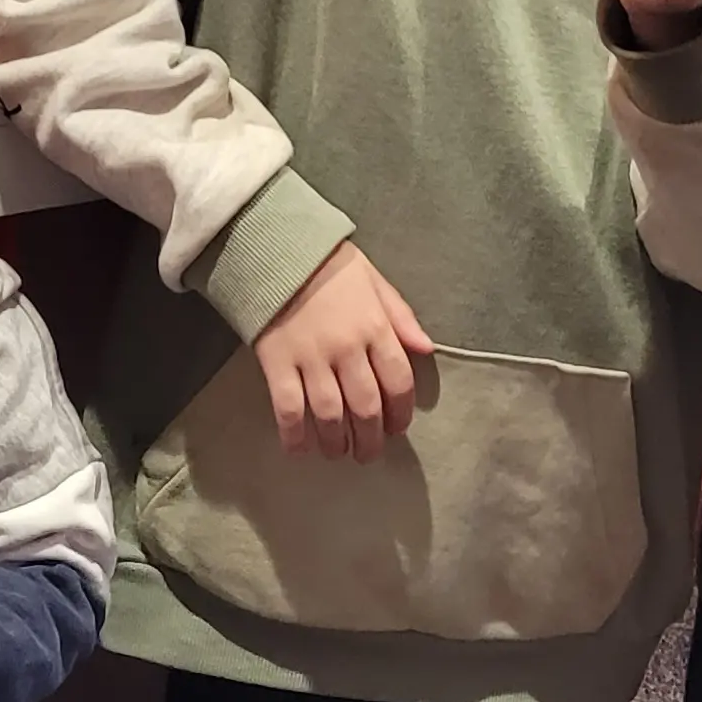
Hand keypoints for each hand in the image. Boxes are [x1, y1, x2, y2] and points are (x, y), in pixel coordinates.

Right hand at [253, 242, 433, 462]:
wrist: (274, 248)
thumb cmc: (328, 264)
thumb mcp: (374, 281)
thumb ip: (402, 317)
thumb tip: (426, 350)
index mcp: (375, 327)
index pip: (399, 382)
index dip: (401, 412)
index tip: (396, 428)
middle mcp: (347, 348)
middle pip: (367, 407)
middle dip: (371, 439)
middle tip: (368, 453)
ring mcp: (310, 358)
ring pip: (330, 415)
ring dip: (337, 443)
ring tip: (338, 453)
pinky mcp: (276, 363)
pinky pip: (288, 409)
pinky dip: (294, 435)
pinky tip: (298, 449)